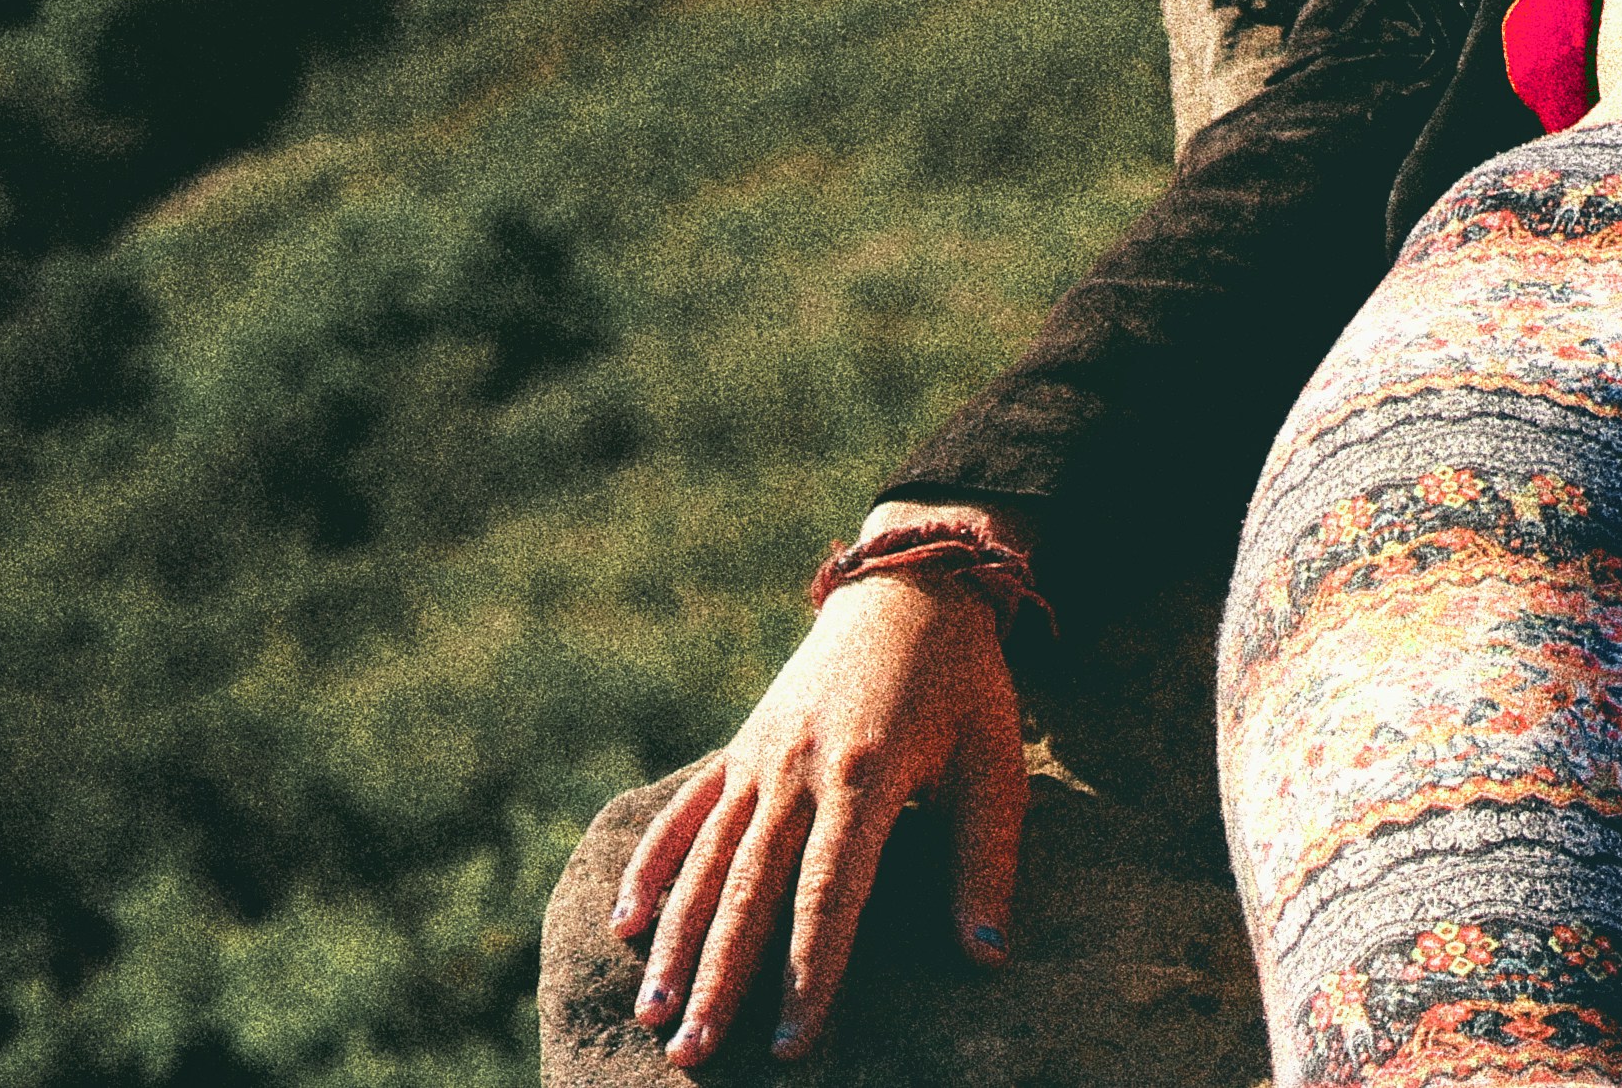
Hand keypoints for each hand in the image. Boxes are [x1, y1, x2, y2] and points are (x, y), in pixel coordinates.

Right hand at [613, 549, 1031, 1063]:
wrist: (911, 582)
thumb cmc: (965, 681)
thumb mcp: (996, 761)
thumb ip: (985, 861)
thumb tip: (988, 959)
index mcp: (867, 775)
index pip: (829, 896)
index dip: (808, 974)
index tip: (790, 1045)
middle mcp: (798, 768)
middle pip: (749, 890)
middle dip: (719, 979)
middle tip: (692, 1057)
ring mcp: (759, 755)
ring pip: (706, 861)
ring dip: (677, 941)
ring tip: (654, 1015)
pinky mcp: (739, 746)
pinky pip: (685, 814)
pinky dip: (653, 868)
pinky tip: (625, 926)